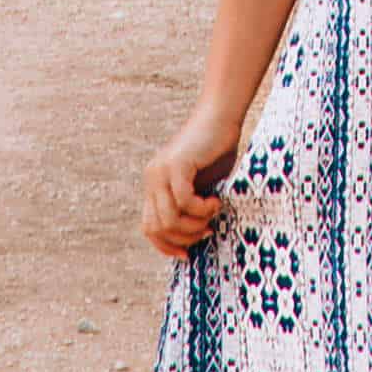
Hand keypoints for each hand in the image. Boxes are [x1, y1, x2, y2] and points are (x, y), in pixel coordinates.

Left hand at [141, 103, 241, 260]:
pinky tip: (216, 201)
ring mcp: (160, 171)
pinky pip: (183, 202)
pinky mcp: (176, 165)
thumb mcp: (202, 187)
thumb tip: (193, 239)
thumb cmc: (217, 151)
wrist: (222, 117)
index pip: (149, 228)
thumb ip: (191, 208)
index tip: (188, 254)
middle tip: (207, 229)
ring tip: (213, 213)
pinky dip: (202, 209)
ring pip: (168, 219)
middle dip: (185, 237)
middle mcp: (152, 178)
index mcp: (155, 185)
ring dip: (194, 225)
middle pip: (157, 228)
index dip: (166, 246)